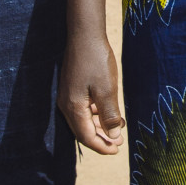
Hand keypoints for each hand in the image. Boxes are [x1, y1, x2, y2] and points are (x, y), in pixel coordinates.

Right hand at [59, 32, 125, 154]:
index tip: (117, 150)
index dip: (102, 146)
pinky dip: (96, 114)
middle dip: (101, 139)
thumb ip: (109, 114)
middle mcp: (67, 105)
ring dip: (99, 126)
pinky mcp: (72, 87)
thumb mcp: (107, 89)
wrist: (84, 34)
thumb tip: (113, 136)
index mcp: (73, 108)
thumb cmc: (96, 60)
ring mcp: (68, 95)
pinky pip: (83, 108)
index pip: (86, 137)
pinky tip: (109, 112)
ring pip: (83, 120)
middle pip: (83, 131)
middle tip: (119, 143)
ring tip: (118, 129)